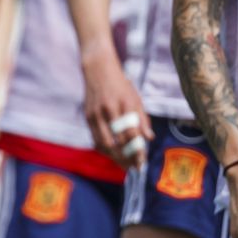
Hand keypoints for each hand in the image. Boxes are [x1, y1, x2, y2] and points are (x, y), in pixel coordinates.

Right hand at [80, 42, 152, 168]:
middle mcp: (108, 110)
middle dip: (125, 158)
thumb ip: (142, 119)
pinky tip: (113, 154)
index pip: (131, 134)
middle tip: (133, 167)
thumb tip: (149, 139)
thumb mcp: (135, 99)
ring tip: (124, 165)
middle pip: (116, 142)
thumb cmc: (121, 86)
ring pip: (103, 143)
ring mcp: (95, 114)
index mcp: (123, 104)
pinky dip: (104, 149)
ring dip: (114, 157)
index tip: (142, 161)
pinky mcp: (88, 116)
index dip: (136, 150)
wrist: (98, 70)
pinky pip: (95, 139)